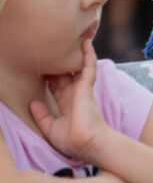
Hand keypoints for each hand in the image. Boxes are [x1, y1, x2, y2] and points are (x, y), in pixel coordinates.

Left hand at [29, 41, 110, 166]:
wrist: (86, 142)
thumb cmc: (71, 139)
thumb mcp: (50, 127)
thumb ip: (42, 115)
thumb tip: (33, 103)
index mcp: (67, 103)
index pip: (57, 86)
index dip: (50, 77)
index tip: (42, 68)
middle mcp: (74, 93)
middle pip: (64, 74)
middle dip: (57, 64)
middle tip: (49, 51)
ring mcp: (81, 89)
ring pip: (77, 67)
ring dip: (75, 55)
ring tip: (73, 40)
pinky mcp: (87, 86)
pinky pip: (88, 67)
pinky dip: (88, 55)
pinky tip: (86, 43)